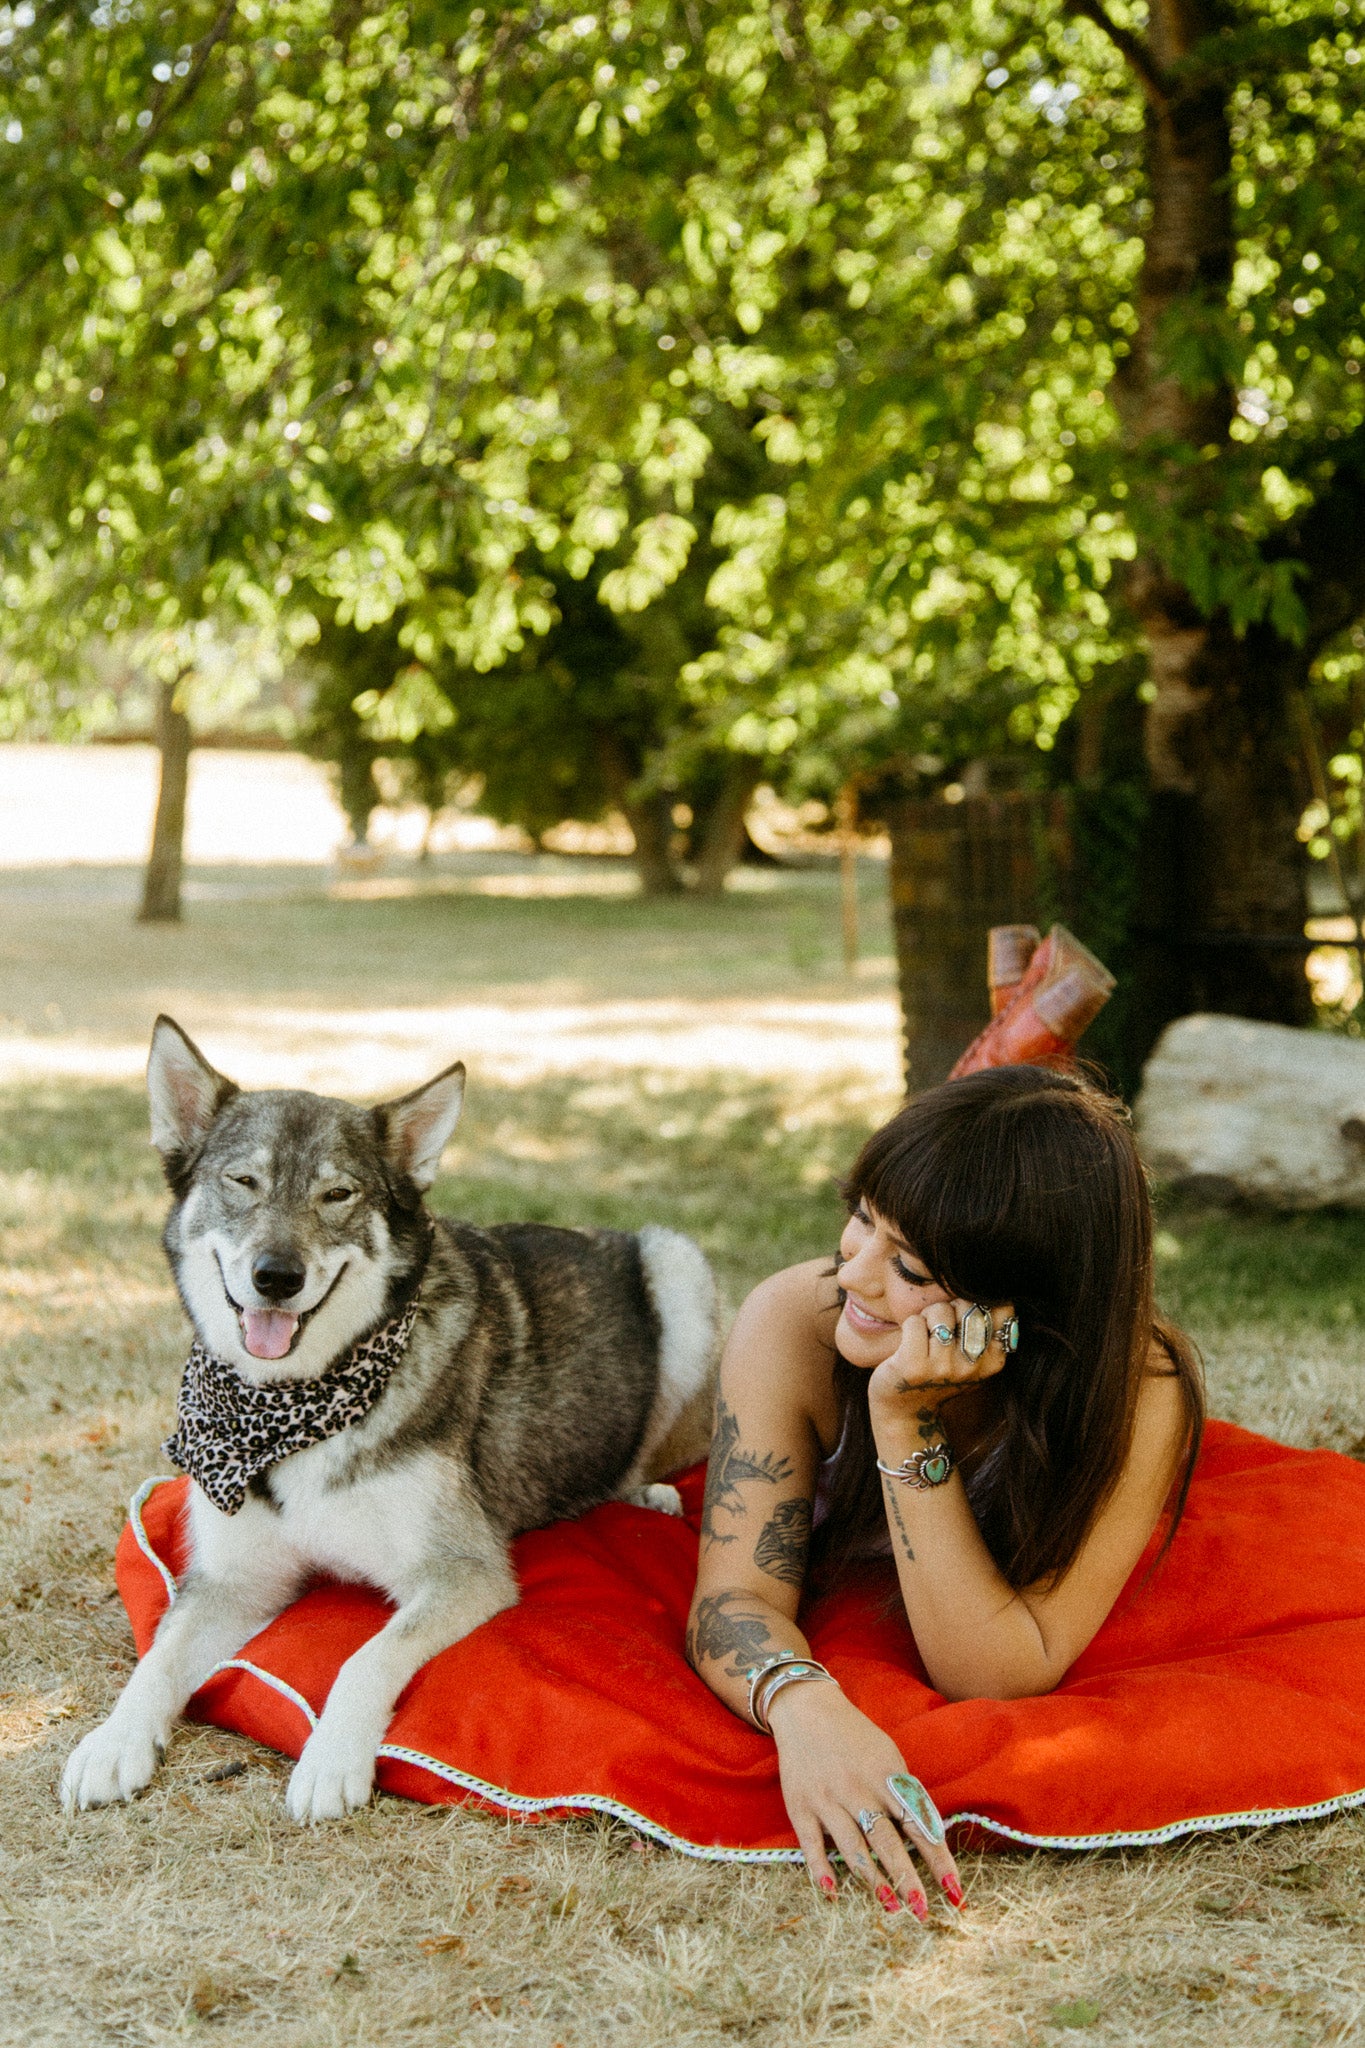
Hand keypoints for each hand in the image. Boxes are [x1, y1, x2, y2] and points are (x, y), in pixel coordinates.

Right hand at [767, 1680, 964, 1918]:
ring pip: (853, 1846)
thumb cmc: (856, 1738)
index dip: (939, 1860)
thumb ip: (905, 1794)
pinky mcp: (801, 1807)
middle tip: (922, 1912)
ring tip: (890, 1907)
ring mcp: (828, 1799)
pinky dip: (821, 1869)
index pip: (919, 1824)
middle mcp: (858, 1790)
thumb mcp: (888, 1756)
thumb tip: (930, 1835)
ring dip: (872, 1880)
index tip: (955, 1891)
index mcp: (886, 1777)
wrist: (807, 1709)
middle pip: (887, 1840)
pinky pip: (811, 1844)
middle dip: (906, 1878)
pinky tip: (832, 1893)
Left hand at [868, 1296, 1013, 1424]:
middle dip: (951, 1308)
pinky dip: (909, 1325)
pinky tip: (909, 1345)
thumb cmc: (938, 1375)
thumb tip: (1003, 1294)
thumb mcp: (972, 1359)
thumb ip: (988, 1332)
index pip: (1000, 1309)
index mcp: (993, 1362)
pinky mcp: (914, 1365)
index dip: (979, 1304)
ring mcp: (943, 1367)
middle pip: (968, 1305)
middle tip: (941, 1330)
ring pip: (940, 1310)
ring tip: (925, 1338)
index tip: (966, 1320)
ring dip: (927, 1317)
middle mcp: (971, 1366)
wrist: (905, 1410)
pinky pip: (915, 1321)